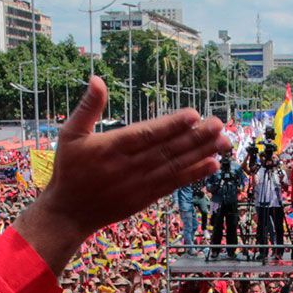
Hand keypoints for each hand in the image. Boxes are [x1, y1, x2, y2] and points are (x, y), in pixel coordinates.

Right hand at [17, 77, 228, 271]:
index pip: (146, 135)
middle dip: (195, 137)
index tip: (194, 115)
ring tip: (224, 141)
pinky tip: (212, 164)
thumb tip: (97, 79)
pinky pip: (174, 184)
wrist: (68, 213)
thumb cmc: (69, 169)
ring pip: (175, 166)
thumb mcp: (70, 134)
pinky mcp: (146, 198)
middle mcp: (128, 167)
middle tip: (219, 124)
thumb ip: (87, 108)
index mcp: (111, 148)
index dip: (171, 126)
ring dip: (201, 153)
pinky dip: (194, 174)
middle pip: (167, 150)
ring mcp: (139, 184)